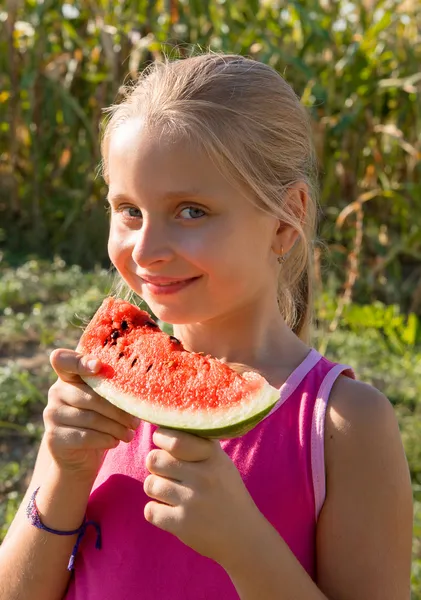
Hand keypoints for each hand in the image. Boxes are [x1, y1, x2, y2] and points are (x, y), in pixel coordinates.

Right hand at [44, 349, 139, 477]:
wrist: (78, 456)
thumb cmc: (98, 420)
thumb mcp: (103, 400)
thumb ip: (111, 387)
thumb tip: (138, 386)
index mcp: (68, 376)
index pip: (63, 359)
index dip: (79, 361)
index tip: (98, 366)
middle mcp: (56, 392)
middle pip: (90, 397)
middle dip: (118, 411)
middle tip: (135, 422)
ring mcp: (52, 414)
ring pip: (90, 418)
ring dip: (115, 428)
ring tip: (129, 434)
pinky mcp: (53, 437)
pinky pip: (85, 436)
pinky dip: (105, 440)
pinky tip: (115, 442)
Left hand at [144, 428, 263, 566]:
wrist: (243, 536)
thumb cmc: (226, 492)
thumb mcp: (220, 462)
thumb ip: (196, 445)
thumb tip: (164, 428)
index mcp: (212, 456)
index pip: (173, 439)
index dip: (161, 439)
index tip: (162, 442)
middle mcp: (202, 476)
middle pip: (154, 459)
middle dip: (156, 466)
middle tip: (166, 472)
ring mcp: (191, 501)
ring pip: (150, 484)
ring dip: (156, 489)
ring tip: (170, 493)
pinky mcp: (182, 524)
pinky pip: (150, 510)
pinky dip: (156, 512)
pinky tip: (170, 511)